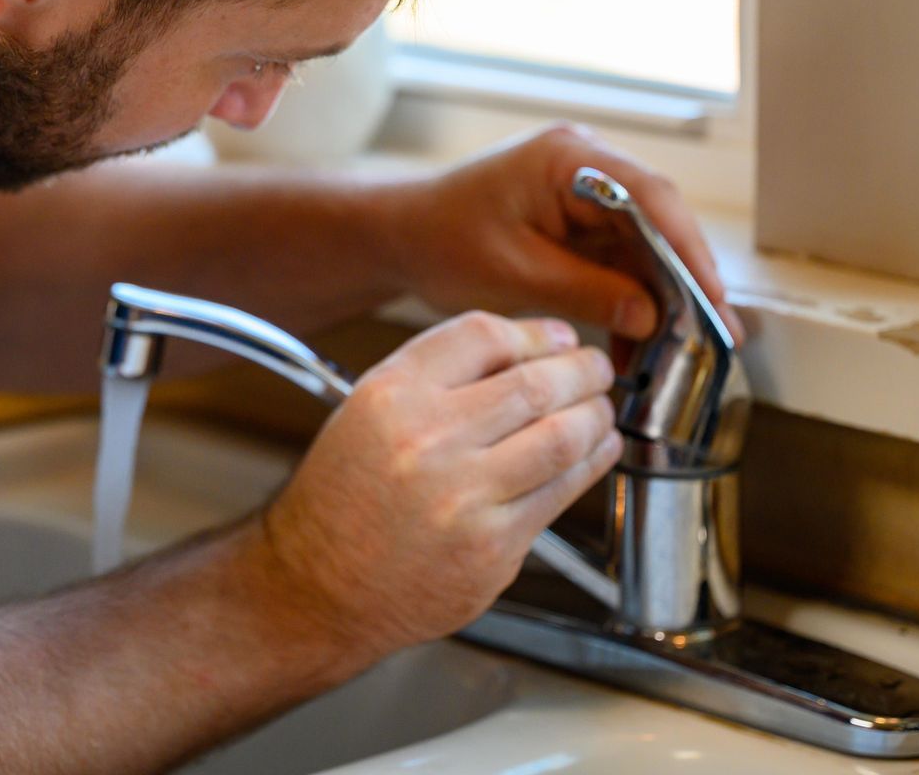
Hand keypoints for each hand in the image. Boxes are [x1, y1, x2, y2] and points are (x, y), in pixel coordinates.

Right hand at [254, 312, 620, 658]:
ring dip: (595, 416)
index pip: (484, 336)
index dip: (534, 332)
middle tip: (595, 369)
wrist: (317, 585)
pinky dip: (589, 466)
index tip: (556, 338)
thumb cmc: (342, 500)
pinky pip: (560, 493)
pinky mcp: (493, 547)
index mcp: (390, 395)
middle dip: (582, 371)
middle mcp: (426, 440)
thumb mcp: (365, 412)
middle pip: (535, 383)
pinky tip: (593, 454)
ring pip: (562, 437)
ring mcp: (463, 497)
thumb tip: (525, 350)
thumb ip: (435, 377)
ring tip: (600, 409)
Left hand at [376, 123, 741, 346]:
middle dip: (686, 281)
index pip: (650, 198)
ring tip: (684, 351)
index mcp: (566, 160)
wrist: (399, 236)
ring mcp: (582, 192)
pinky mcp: (577, 221)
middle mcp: (583, 166)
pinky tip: (641, 343)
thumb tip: (650, 315)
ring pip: (645, 246)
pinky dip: (632, 298)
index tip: (712, 298)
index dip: (689, 250)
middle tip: (715, 336)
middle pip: (658, 222)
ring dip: (662, 297)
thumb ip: (586, 290)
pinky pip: (620, 259)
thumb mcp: (515, 272)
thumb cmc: (440, 238)